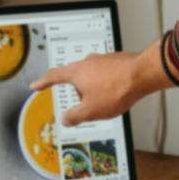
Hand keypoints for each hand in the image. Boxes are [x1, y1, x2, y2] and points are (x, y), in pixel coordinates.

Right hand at [30, 40, 170, 124]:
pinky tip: (118, 93)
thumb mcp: (90, 111)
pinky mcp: (117, 61)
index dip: (43, 82)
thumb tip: (65, 119)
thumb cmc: (116, 89)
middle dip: (80, 94)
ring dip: (96, 90)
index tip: (36, 85)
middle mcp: (88, 62)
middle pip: (76, 79)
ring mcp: (103, 60)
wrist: (143, 74)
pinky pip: (107, 75)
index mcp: (76, 72)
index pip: (54, 76)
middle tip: (88, 106)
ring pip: (93, 77)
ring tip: (109, 101)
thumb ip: (74, 116)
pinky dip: (109, 85)